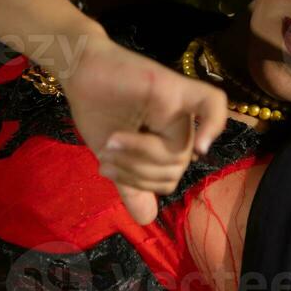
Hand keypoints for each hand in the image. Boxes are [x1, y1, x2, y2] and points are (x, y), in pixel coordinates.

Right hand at [56, 29, 227, 224]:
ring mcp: (181, 105)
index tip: (107, 171)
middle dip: (137, 168)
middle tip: (107, 152)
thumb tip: (147, 219)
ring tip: (112, 140)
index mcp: (171, 140)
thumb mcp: (113, 157)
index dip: (140, 182)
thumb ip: (132, 186)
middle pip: (176, 167)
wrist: (78, 72)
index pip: (170, 178)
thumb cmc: (96, 108)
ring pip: (179, 151)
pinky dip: (212, 125)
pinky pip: (211, 104)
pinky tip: (202, 144)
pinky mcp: (175, 87)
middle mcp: (182, 124)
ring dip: (138, 153)